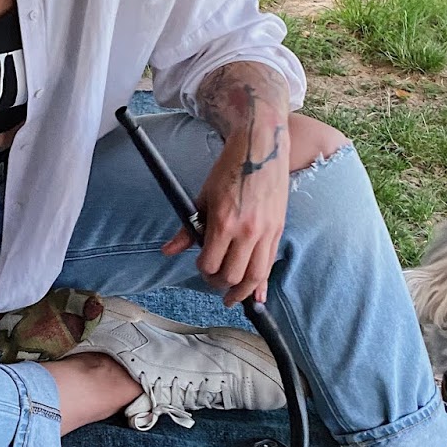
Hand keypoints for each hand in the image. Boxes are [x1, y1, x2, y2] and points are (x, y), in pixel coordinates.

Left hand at [162, 120, 290, 305]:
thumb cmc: (229, 169)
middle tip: (213, 281)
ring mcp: (266, 232)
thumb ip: (188, 229)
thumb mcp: (202, 197)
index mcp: (224, 222)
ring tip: (232, 298)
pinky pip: (270, 264)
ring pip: (255, 276)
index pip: (210, 264)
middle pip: (232, 276)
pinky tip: (256, 296)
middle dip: (219, 283)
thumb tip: (168, 251)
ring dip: (241, 292)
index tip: (201, 264)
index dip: (202, 269)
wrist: (261, 148)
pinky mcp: (278, 230)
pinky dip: (262, 283)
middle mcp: (248, 231)